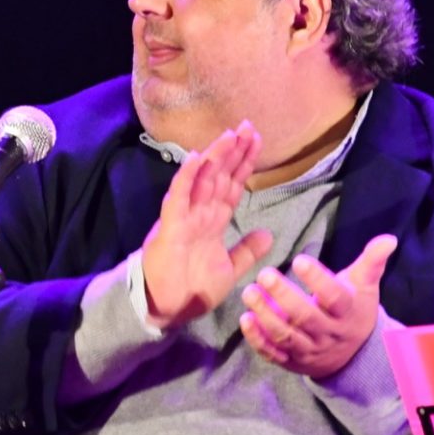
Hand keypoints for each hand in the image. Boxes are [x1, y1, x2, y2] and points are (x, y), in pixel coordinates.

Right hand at [139, 122, 273, 330]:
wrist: (166, 309)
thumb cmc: (191, 289)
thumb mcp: (229, 270)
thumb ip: (246, 251)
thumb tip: (268, 233)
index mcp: (213, 221)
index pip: (232, 186)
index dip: (244, 164)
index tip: (257, 140)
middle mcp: (199, 213)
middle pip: (220, 176)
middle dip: (234, 151)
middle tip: (249, 125)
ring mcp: (184, 217)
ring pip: (201, 180)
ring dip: (215, 156)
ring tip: (230, 134)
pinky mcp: (170, 226)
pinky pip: (179, 197)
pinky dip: (186, 177)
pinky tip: (196, 158)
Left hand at [238, 234, 398, 376]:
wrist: (352, 355)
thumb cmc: (353, 310)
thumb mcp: (364, 287)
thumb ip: (371, 262)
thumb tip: (389, 239)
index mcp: (347, 312)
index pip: (334, 297)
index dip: (317, 280)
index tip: (299, 259)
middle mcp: (328, 334)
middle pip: (305, 317)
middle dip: (283, 296)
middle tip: (264, 274)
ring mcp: (309, 350)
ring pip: (286, 336)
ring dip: (265, 315)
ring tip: (249, 292)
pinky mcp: (291, 361)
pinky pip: (273, 353)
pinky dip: (257, 339)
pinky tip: (245, 319)